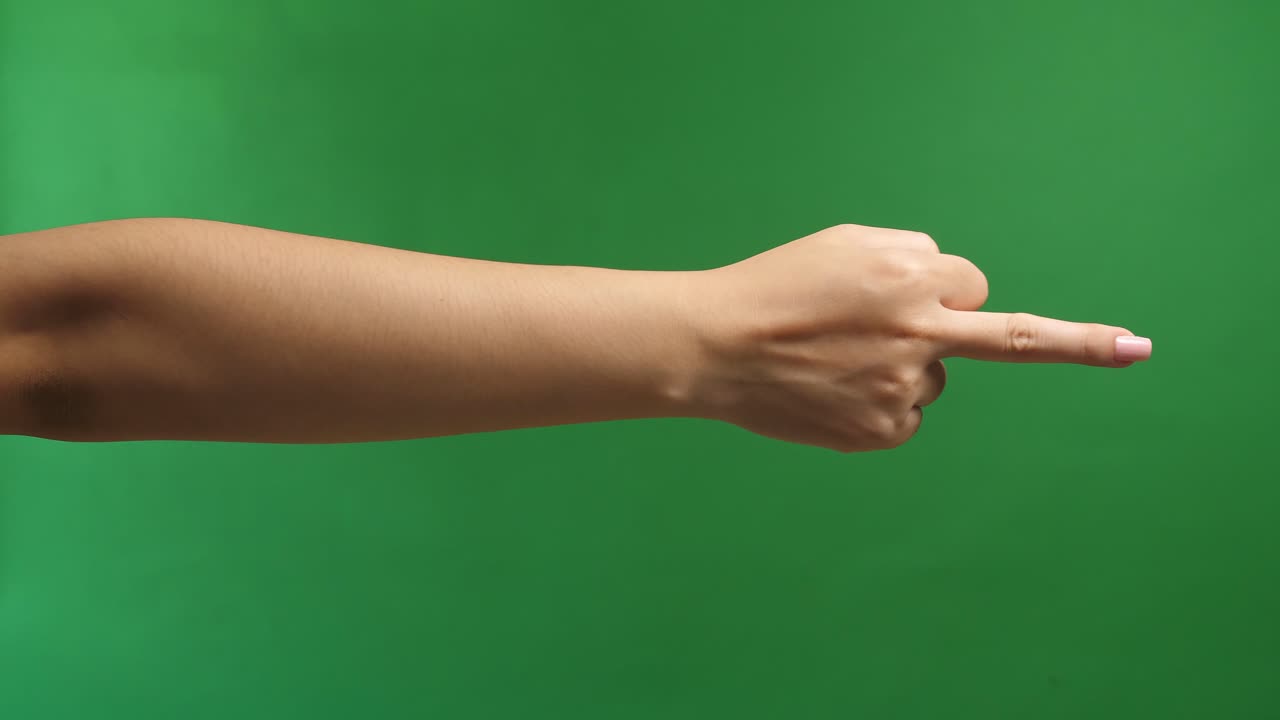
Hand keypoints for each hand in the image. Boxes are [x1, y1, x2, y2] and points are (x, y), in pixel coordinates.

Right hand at [687, 224, 1151, 452]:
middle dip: (1079, 341)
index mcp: (911, 277)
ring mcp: (903, 387)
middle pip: (1008, 335)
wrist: (713, 349)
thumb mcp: (843, 244)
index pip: (968, 282)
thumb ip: (910, 257)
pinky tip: (831, 392)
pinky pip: (906, 415)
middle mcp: (919, 333)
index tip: (989, 302)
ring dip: (902, 366)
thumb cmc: (773, 287)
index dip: (944, 289)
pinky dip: (879, 404)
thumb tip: (953, 293)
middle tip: (1136, 349)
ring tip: (831, 360)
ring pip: (932, 377)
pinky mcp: (882, 431)